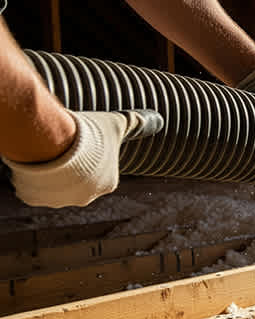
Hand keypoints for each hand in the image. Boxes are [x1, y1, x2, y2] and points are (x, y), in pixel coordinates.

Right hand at [2, 109, 162, 207]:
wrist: (50, 144)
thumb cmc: (88, 136)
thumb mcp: (115, 125)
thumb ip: (136, 122)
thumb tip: (156, 118)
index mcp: (108, 184)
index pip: (100, 169)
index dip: (90, 154)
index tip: (81, 142)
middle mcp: (86, 197)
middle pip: (77, 178)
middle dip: (70, 165)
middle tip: (62, 145)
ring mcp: (59, 200)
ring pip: (54, 185)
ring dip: (51, 172)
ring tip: (47, 151)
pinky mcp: (36, 198)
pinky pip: (34, 188)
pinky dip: (33, 177)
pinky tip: (34, 162)